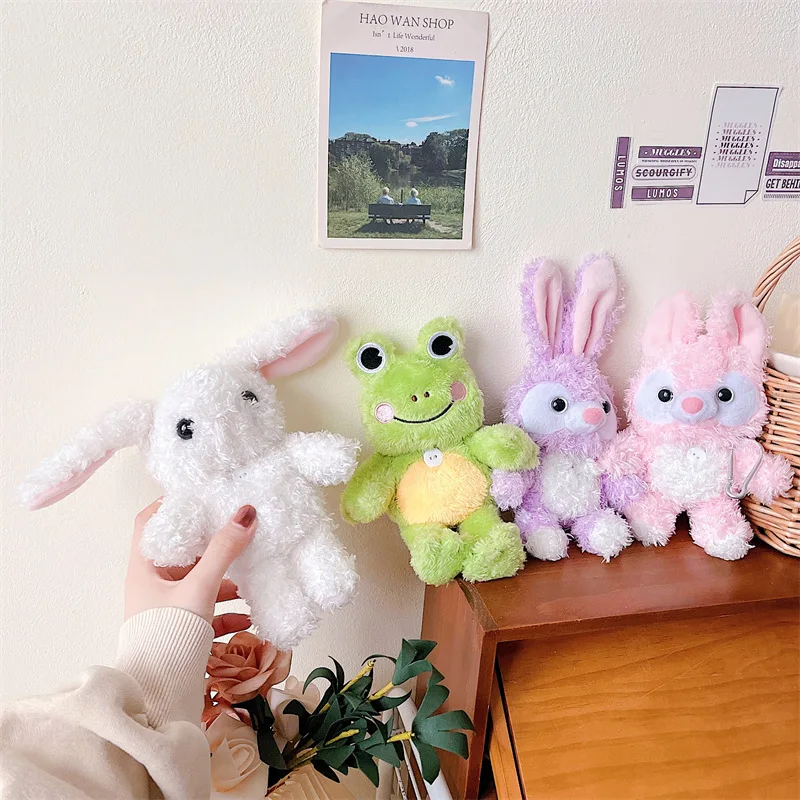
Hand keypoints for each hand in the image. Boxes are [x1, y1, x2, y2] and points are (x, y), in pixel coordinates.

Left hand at [125, 499, 255, 628]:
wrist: (159, 692)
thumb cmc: (168, 633)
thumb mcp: (200, 587)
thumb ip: (224, 551)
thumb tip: (246, 512)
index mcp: (144, 567)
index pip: (150, 523)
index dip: (171, 505)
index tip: (200, 496)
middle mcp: (152, 584)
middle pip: (182, 552)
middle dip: (211, 545)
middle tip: (236, 531)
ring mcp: (166, 607)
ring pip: (197, 582)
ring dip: (224, 581)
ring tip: (248, 580)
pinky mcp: (181, 628)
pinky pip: (205, 610)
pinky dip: (225, 610)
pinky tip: (246, 616)